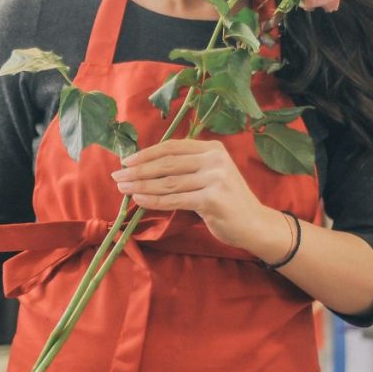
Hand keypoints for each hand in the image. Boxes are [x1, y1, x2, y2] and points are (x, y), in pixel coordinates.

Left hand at [110, 138, 275, 249]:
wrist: (255, 224)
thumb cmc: (227, 200)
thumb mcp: (210, 175)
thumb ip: (186, 167)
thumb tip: (145, 167)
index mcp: (212, 148)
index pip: (171, 147)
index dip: (146, 153)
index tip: (126, 161)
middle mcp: (214, 160)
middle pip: (166, 164)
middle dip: (138, 170)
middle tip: (117, 176)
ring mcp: (215, 179)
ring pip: (168, 182)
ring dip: (141, 186)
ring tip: (123, 189)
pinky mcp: (212, 200)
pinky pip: (174, 200)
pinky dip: (153, 200)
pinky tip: (139, 200)